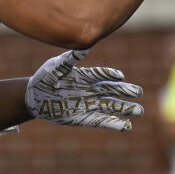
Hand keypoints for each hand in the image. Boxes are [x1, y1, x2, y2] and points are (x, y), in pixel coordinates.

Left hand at [25, 50, 143, 131]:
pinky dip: (114, 123)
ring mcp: (89, 104)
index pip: (101, 75)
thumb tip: (83, 47)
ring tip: (139, 111)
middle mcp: (91, 90)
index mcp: (85, 76)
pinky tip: (127, 126)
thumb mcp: (55, 67)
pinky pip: (102, 121)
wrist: (34, 98)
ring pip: (111, 106)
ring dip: (125, 109)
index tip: (120, 76)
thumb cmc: (44, 78)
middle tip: (139, 92)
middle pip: (112, 90)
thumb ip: (69, 59)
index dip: (110, 75)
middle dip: (125, 92)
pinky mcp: (85, 118)